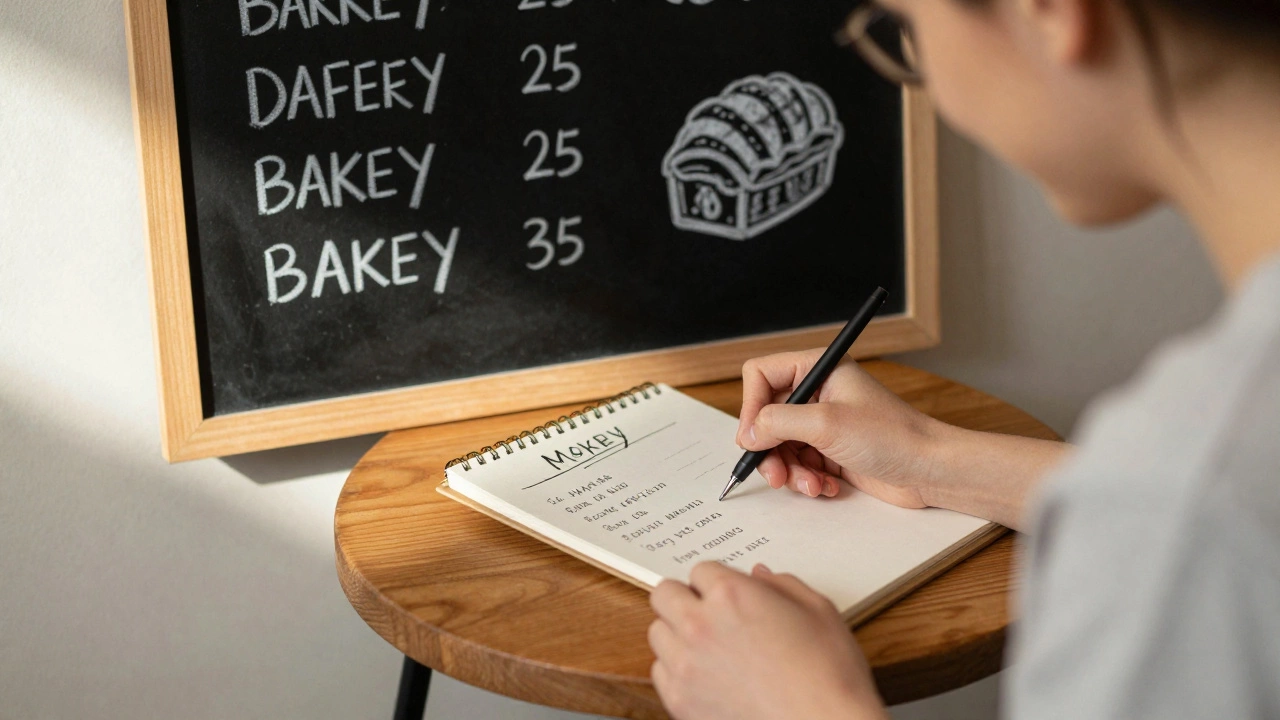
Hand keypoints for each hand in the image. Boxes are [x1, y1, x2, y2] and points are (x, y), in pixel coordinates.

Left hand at [648, 562, 887, 719]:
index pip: (700, 570)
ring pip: (657, 632)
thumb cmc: (829, 678)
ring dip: (677, 633)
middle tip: (708, 612)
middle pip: (665, 594)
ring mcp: (685, 664)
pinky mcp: (679, 700)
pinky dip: (676, 669)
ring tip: (708, 646)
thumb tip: (759, 576)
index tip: (726, 593)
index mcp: (731, 595)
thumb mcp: (818, 611)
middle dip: (686, 598)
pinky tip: (704, 675)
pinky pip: (659, 671)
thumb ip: (782, 585)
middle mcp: (700, 625)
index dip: (717, 581)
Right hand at [737, 351, 943, 507]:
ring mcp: (823, 422)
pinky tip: (826, 486)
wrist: (928, 470)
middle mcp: (817, 391)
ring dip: (789, 470)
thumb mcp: (826, 424)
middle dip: (769, 449)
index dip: (750, 406)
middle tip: (776, 473)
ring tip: (810, 485)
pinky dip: (806, 478)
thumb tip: (748, 432)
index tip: (753, 438)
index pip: (761, 375)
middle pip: (765, 416)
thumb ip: (778, 422)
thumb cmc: (891, 436)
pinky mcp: (829, 449)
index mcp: (818, 368)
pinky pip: (798, 463)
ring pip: (779, 445)